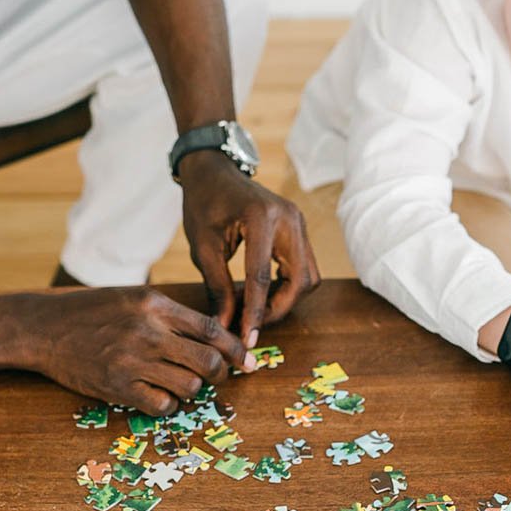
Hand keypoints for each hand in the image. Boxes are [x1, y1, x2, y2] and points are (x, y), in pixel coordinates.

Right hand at [20, 287, 254, 414]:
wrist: (43, 328)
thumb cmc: (90, 311)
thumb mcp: (132, 297)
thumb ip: (170, 313)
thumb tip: (214, 334)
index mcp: (155, 305)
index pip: (211, 329)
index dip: (235, 349)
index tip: (248, 361)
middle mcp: (148, 331)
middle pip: (208, 362)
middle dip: (220, 374)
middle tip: (217, 377)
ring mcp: (132, 361)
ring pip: (190, 387)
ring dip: (191, 390)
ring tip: (178, 383)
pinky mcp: (117, 386)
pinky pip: (163, 406)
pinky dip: (168, 405)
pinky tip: (158, 396)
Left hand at [178, 151, 319, 345]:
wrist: (214, 171)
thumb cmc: (203, 203)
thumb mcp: (202, 247)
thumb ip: (217, 287)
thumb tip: (225, 326)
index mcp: (261, 218)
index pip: (262, 277)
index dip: (255, 312)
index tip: (247, 338)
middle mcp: (289, 219)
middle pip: (300, 280)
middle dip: (279, 309)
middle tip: (252, 324)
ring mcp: (299, 222)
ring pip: (308, 277)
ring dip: (286, 299)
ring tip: (254, 307)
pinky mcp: (299, 229)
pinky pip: (304, 267)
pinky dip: (287, 285)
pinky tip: (262, 292)